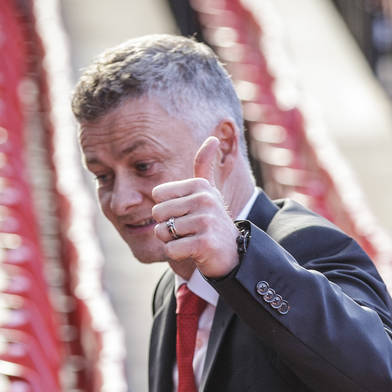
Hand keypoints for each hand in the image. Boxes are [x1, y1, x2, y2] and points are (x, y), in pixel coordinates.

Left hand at [151, 136, 240, 277]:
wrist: (233, 254)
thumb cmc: (212, 222)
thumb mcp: (208, 192)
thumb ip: (205, 166)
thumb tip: (213, 137)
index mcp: (200, 185)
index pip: (157, 195)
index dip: (166, 209)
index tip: (186, 214)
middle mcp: (205, 200)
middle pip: (158, 213)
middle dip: (166, 227)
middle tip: (188, 231)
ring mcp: (206, 221)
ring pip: (163, 232)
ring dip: (172, 241)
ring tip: (191, 240)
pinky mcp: (205, 243)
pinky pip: (171, 249)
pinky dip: (177, 254)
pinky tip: (193, 252)